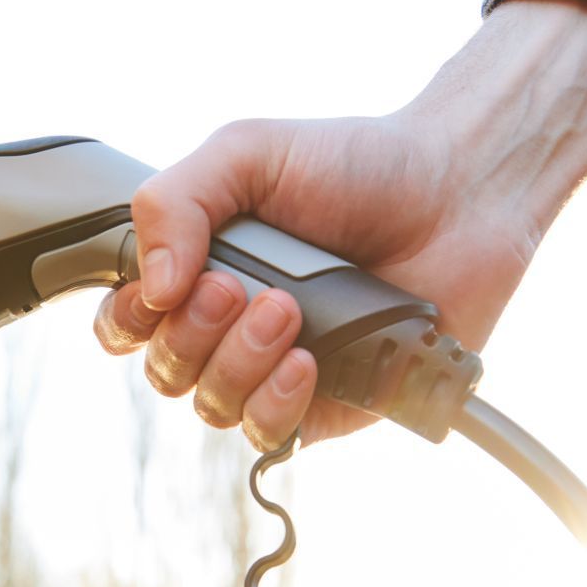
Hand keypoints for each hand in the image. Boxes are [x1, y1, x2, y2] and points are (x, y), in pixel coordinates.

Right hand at [94, 0, 586, 448]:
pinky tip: (307, 363)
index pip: (126, 322)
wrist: (460, 193)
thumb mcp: (248, 152)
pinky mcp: (326, 407)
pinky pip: (271, 434)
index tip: (167, 286)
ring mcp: (275, 372)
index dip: (129, 317)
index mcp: (199, 270)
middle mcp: (228, 329)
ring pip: (212, 406)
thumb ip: (175, 201)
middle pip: (163, 371)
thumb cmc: (360, 166)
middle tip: (241, 287)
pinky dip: (276, 402)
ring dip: (239, 361)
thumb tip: (150, 287)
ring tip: (289, 312)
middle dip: (192, 334)